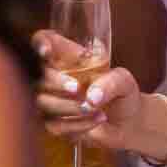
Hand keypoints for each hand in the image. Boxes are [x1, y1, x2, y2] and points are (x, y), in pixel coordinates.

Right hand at [33, 30, 140, 148]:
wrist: (128, 123)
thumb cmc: (122, 93)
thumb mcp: (124, 80)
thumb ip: (110, 82)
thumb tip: (91, 97)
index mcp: (68, 57)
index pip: (43, 41)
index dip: (40, 43)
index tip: (47, 51)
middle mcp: (55, 76)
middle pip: (38, 75)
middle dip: (56, 82)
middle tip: (76, 89)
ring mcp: (52, 100)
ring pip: (43, 102)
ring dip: (69, 107)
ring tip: (94, 108)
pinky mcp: (55, 124)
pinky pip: (55, 125)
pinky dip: (76, 124)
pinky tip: (97, 120)